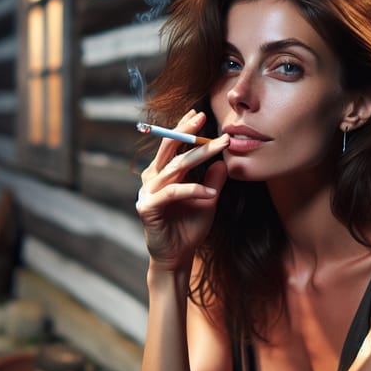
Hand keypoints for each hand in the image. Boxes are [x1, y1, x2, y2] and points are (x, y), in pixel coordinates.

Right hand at [136, 110, 228, 270]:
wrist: (177, 257)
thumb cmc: (189, 229)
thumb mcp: (207, 200)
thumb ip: (212, 181)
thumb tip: (223, 161)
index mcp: (163, 174)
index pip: (173, 146)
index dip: (184, 129)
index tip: (199, 113)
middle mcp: (153, 179)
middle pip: (169, 149)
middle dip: (186, 131)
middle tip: (203, 116)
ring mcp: (148, 192)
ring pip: (175, 168)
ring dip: (199, 155)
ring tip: (221, 147)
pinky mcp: (148, 208)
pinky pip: (173, 193)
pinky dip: (193, 190)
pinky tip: (211, 194)